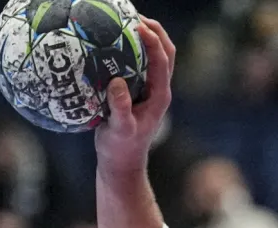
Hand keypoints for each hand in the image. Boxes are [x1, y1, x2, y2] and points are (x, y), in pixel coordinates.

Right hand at [95, 16, 175, 175]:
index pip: (162, 60)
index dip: (153, 40)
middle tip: (133, 15)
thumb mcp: (120, 129)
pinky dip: (130, 50)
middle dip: (154, 30)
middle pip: (165, 51)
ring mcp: (149, 89)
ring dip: (145, 37)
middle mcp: (158, 89)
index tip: (137, 25)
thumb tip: (117, 83)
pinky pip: (138, 64)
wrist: (121, 163)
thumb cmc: (121, 149)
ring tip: (124, 22)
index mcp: (160, 95)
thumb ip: (120, 108)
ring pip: (154, 56)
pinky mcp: (137, 91)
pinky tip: (111, 43)